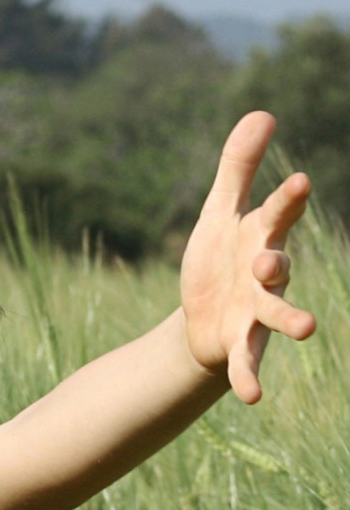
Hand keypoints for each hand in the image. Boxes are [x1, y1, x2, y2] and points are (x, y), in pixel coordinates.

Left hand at [180, 112, 317, 403]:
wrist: (201, 314)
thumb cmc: (218, 258)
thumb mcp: (220, 212)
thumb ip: (239, 167)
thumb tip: (262, 112)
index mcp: (260, 237)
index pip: (276, 215)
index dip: (286, 200)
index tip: (298, 181)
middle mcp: (265, 275)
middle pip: (277, 266)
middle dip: (277, 263)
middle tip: (271, 260)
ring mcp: (257, 311)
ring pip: (277, 315)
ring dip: (291, 320)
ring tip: (307, 328)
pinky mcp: (241, 343)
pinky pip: (250, 362)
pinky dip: (250, 378)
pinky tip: (253, 397)